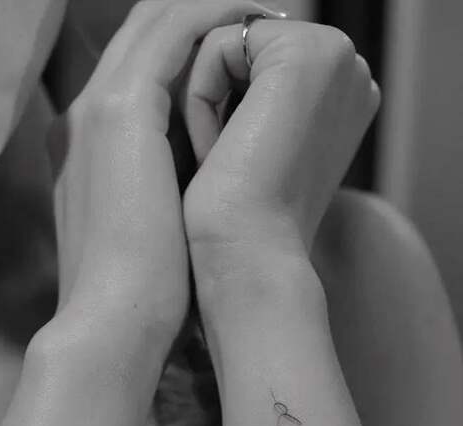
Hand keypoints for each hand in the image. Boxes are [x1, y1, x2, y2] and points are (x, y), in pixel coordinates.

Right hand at [45, 0, 265, 354]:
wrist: (113, 321)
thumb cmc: (143, 293)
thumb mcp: (152, 226)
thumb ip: (167, 186)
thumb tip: (214, 169)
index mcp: (85, 147)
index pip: (135, 72)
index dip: (186, 50)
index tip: (236, 50)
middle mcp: (82, 117)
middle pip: (141, 34)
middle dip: (198, 17)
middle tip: (254, 17)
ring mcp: (94, 110)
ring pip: (155, 23)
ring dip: (211, 10)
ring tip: (260, 13)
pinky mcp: (120, 113)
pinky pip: (173, 36)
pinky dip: (213, 20)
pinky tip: (253, 23)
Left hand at [182, 17, 379, 311]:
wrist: (245, 258)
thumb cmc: (239, 223)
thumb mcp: (251, 148)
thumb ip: (253, 99)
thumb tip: (219, 67)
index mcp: (341, 97)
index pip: (251, 64)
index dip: (221, 111)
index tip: (236, 170)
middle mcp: (347, 72)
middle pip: (238, 48)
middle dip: (214, 103)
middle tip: (229, 167)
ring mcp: (335, 58)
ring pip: (225, 45)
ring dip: (205, 104)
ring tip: (225, 161)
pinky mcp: (305, 54)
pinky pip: (216, 47)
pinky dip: (201, 99)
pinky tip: (220, 148)